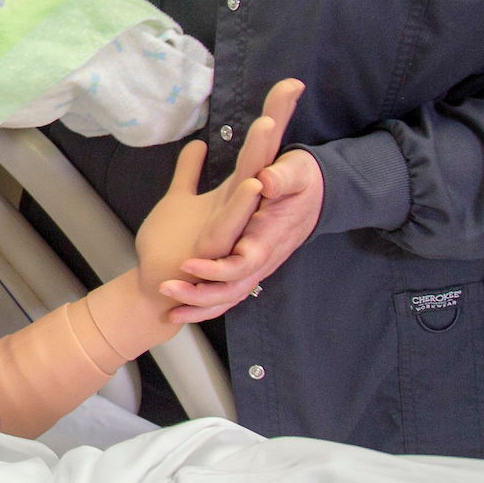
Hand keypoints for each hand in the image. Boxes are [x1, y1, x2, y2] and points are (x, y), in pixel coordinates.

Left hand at [136, 79, 305, 323]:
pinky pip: (237, 219)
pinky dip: (246, 201)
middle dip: (277, 121)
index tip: (289, 82)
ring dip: (265, 154)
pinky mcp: (221, 243)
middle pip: (268, 158)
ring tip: (272, 122)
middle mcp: (246, 208)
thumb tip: (199, 144)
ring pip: (256, 184)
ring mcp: (238, 225)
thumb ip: (190, 172)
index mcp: (239, 194)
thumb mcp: (181, 200)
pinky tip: (255, 180)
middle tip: (289, 89)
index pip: (261, 148)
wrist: (162, 288)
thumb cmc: (176, 244)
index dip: (275, 115)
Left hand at [178, 144, 325, 299]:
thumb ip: (282, 177)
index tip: (188, 265)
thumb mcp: (296, 172)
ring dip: (200, 305)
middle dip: (200, 295)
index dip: (218, 269)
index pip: (246, 263)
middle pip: (234, 289)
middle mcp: (265, 257)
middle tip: (166, 288)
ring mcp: (259, 265)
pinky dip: (208, 304)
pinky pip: (230, 291)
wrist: (317, 193)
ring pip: (231, 296)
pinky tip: (182, 311)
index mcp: (270, 236)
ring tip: (169, 311)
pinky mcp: (251, 266)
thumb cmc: (300, 179)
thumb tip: (266, 181)